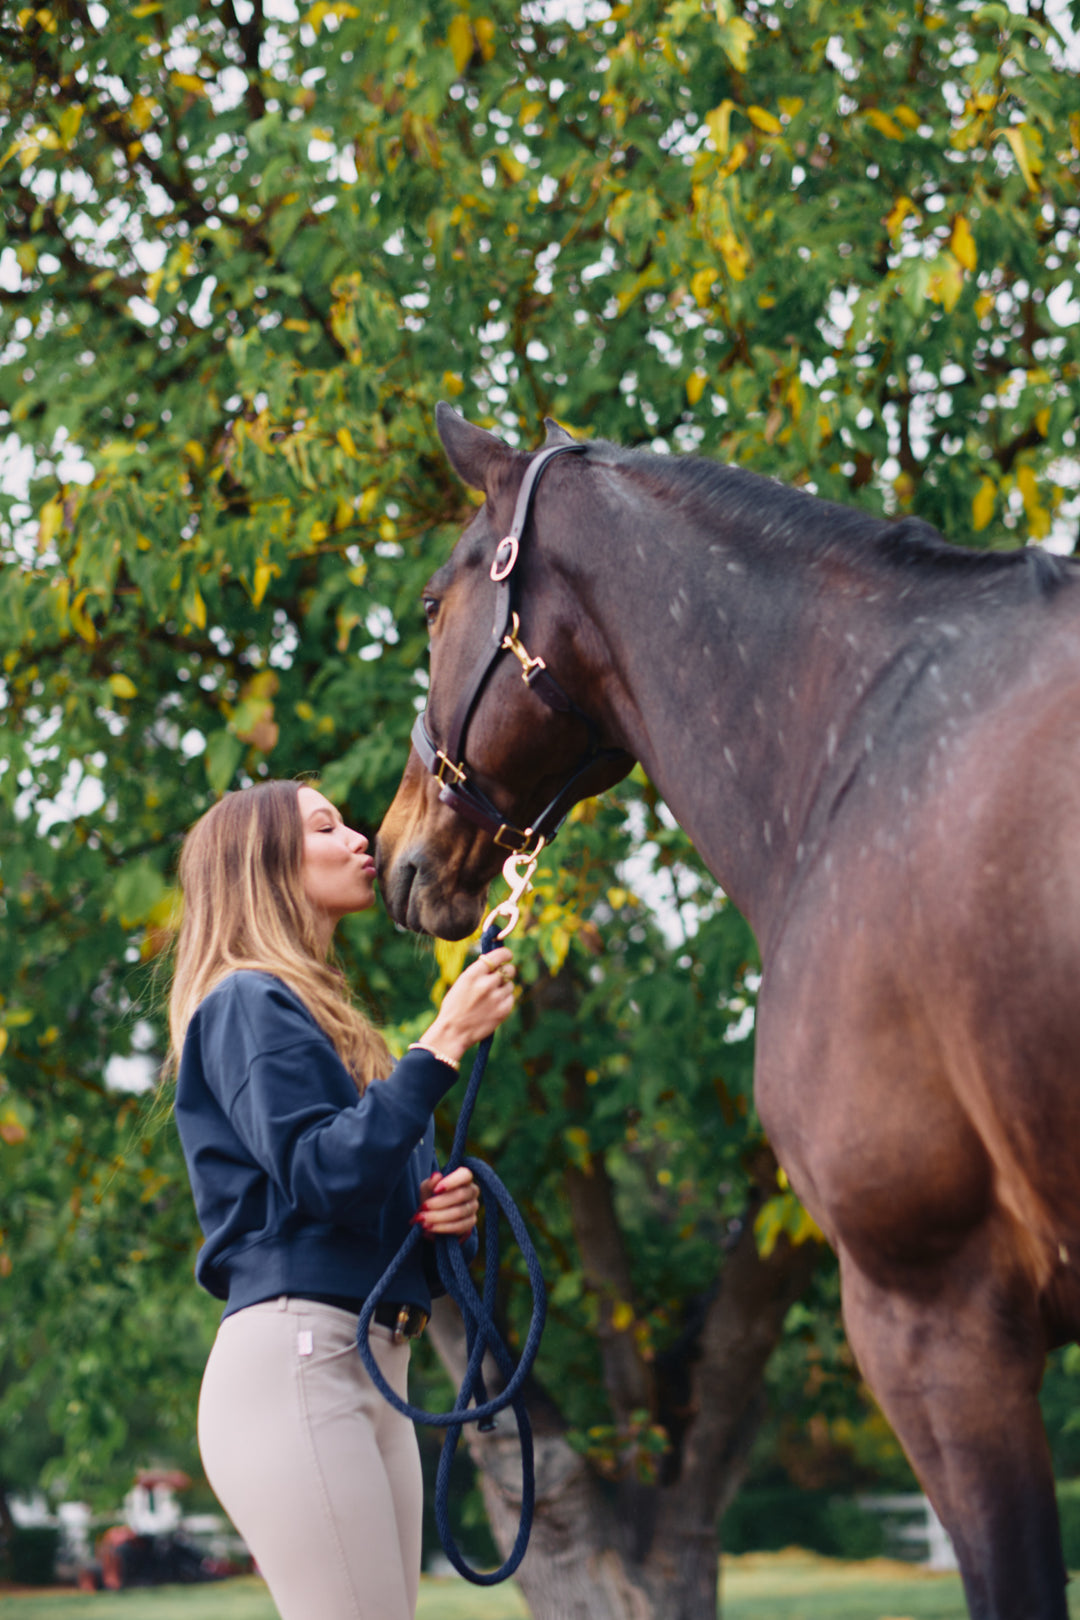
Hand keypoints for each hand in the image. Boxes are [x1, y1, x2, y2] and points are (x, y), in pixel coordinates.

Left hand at [413, 1167, 478, 1237]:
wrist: (431, 1215)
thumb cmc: (431, 1196)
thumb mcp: (427, 1188)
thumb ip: (430, 1183)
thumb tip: (436, 1176)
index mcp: (464, 1178)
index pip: (465, 1175)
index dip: (452, 1181)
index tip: (436, 1190)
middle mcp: (472, 1191)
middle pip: (460, 1195)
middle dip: (439, 1202)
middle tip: (423, 1207)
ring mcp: (473, 1207)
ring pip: (459, 1212)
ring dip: (438, 1216)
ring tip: (422, 1219)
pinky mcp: (470, 1222)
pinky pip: (459, 1226)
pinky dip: (443, 1227)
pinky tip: (430, 1227)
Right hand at [418, 947, 516, 1062]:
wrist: (453, 1032)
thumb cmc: (455, 1007)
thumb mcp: (462, 983)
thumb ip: (479, 972)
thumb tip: (496, 962)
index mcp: (473, 974)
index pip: (499, 956)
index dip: (506, 954)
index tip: (508, 955)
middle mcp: (486, 984)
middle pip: (509, 969)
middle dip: (506, 971)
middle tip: (500, 977)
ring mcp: (496, 998)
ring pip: (510, 985)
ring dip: (504, 988)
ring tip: (490, 997)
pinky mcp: (503, 1010)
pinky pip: (511, 998)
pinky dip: (505, 1000)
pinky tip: (493, 1006)